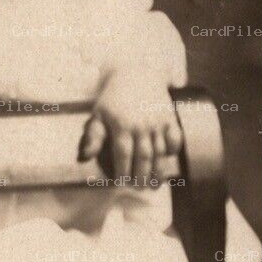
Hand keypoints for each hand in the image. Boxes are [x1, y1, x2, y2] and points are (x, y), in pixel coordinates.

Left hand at [79, 70, 181, 184]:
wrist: (136, 73)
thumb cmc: (113, 98)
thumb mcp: (97, 114)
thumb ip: (93, 136)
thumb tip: (85, 156)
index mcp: (121, 125)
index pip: (123, 155)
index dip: (123, 172)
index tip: (121, 184)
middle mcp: (141, 125)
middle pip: (143, 157)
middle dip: (141, 176)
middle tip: (139, 189)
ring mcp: (157, 122)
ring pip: (160, 152)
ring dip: (158, 171)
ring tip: (155, 185)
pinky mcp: (169, 117)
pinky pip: (175, 137)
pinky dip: (173, 149)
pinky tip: (169, 159)